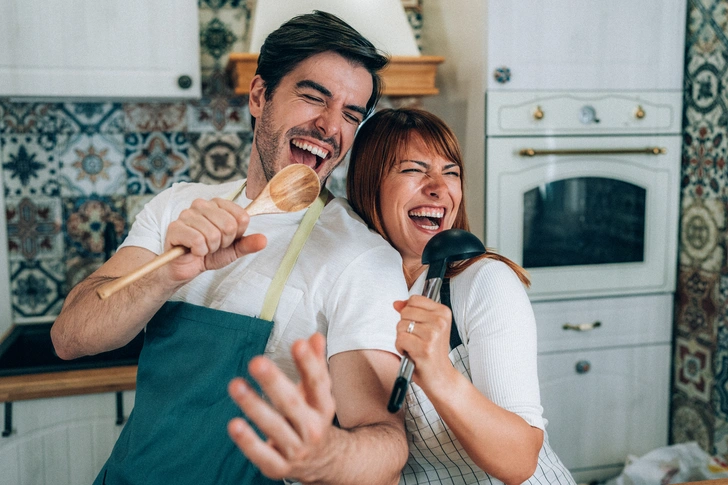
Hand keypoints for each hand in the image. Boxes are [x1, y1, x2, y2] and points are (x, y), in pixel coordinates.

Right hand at [164, 197, 266, 281]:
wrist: (186, 267)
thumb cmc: (208, 254)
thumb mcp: (233, 250)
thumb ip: (248, 244)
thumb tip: (264, 240)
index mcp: (218, 204)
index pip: (242, 216)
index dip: (237, 234)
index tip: (226, 239)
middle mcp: (202, 204)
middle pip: (229, 225)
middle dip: (224, 242)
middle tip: (213, 246)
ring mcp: (186, 214)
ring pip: (213, 234)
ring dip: (210, 248)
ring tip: (202, 248)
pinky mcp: (175, 227)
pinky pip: (197, 240)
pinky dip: (199, 251)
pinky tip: (193, 251)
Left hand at [227, 333, 335, 481]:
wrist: (322, 461)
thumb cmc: (312, 418)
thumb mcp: (317, 393)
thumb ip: (313, 364)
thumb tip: (314, 336)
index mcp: (323, 407)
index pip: (318, 383)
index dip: (309, 363)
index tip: (297, 344)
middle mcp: (312, 429)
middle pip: (292, 404)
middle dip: (274, 382)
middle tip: (256, 362)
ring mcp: (296, 449)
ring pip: (274, 427)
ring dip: (254, 406)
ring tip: (236, 385)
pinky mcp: (279, 466)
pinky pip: (262, 454)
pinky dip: (248, 441)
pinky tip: (234, 424)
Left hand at [393, 296, 457, 392]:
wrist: (441, 376)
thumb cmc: (433, 351)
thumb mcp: (426, 326)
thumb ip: (412, 311)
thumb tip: (397, 303)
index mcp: (443, 312)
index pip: (414, 299)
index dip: (409, 313)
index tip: (419, 326)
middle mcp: (440, 321)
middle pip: (405, 312)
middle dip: (405, 326)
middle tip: (417, 339)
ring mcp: (433, 334)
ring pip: (401, 325)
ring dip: (403, 338)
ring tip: (415, 347)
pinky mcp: (424, 347)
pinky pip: (400, 339)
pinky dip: (401, 348)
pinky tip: (412, 353)